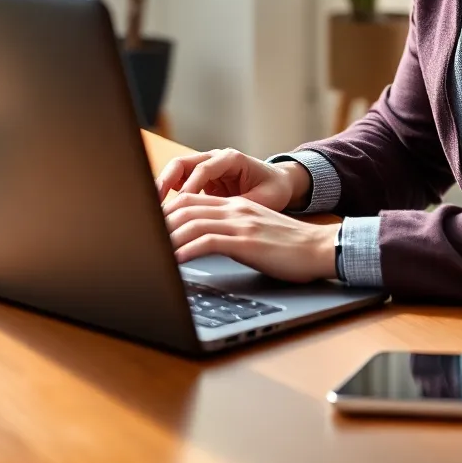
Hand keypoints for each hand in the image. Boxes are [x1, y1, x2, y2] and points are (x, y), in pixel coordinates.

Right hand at [154, 148, 309, 211]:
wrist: (279, 183)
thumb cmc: (273, 189)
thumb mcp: (263, 200)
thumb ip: (240, 207)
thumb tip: (220, 221)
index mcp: (231, 158)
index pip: (204, 169)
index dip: (191, 186)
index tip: (183, 204)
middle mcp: (214, 158)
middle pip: (182, 163)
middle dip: (166, 182)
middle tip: (156, 204)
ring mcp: (204, 166)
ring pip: (175, 171)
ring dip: (162, 188)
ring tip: (153, 209)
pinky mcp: (198, 178)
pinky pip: (177, 182)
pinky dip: (168, 194)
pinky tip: (161, 212)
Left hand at [163, 192, 338, 282]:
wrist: (320, 248)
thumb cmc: (290, 246)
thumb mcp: (256, 230)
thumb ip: (232, 230)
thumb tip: (204, 243)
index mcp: (236, 205)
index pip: (191, 199)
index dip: (165, 210)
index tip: (148, 224)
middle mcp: (235, 209)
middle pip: (185, 207)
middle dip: (159, 222)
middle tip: (141, 237)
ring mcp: (241, 224)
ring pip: (192, 223)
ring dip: (167, 238)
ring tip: (150, 251)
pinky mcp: (247, 242)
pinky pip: (207, 242)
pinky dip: (185, 252)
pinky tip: (173, 262)